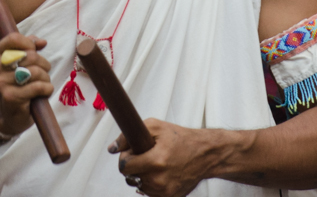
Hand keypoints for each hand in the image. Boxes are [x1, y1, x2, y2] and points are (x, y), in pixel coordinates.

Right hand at [0, 32, 53, 136]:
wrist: (6, 114)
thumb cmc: (14, 84)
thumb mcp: (17, 63)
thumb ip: (28, 48)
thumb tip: (42, 42)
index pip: (13, 38)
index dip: (29, 43)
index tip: (35, 51)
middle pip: (29, 55)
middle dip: (43, 63)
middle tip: (44, 71)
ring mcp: (0, 83)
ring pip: (35, 71)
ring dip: (46, 77)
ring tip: (43, 83)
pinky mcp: (10, 97)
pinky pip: (37, 86)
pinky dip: (47, 88)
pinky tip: (45, 91)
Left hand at [110, 119, 226, 196]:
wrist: (204, 154)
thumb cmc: (181, 139)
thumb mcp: (155, 127)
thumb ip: (128, 136)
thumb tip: (112, 148)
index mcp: (156, 161)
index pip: (124, 167)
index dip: (125, 158)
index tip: (132, 153)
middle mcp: (159, 180)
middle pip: (130, 177)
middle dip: (134, 166)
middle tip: (145, 156)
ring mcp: (165, 191)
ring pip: (139, 186)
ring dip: (142, 175)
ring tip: (154, 164)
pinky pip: (150, 193)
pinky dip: (151, 183)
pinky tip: (160, 173)